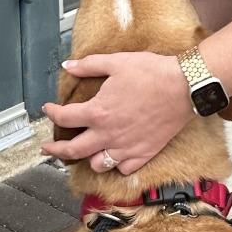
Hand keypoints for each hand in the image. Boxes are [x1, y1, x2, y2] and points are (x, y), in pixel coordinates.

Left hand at [40, 52, 192, 174]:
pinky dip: (116, 165)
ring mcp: (126, 147)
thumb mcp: (116, 62)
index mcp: (97, 112)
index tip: (49, 109)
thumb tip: (68, 65)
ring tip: (86, 152)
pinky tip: (114, 156)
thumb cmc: (152, 73)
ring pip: (97, 164)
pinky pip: (123, 169)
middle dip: (55, 150)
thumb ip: (88, 65)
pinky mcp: (144, 153)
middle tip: (48, 147)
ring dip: (88, 158)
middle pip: (73, 150)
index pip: (64, 118)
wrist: (184, 87)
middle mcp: (108, 134)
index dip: (51, 113)